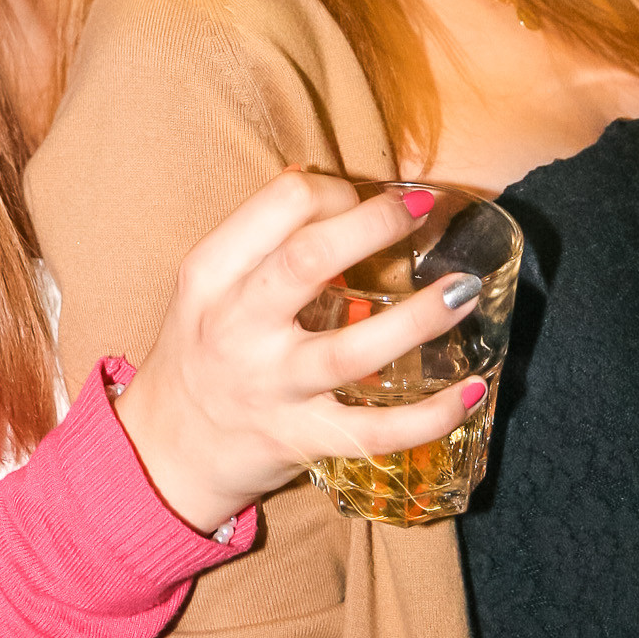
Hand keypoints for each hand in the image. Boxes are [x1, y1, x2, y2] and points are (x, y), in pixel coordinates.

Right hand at [116, 170, 483, 534]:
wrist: (167, 450)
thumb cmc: (199, 353)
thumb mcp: (206, 287)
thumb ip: (260, 243)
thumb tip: (324, 186)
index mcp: (211, 275)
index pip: (279, 204)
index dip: (333, 189)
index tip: (360, 198)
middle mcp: (237, 327)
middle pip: (307, 261)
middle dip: (374, 226)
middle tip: (420, 212)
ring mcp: (272, 387)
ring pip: (352, 351)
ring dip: (418, 319)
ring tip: (463, 291)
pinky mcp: (302, 439)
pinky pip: (375, 431)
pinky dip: (430, 414)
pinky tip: (471, 390)